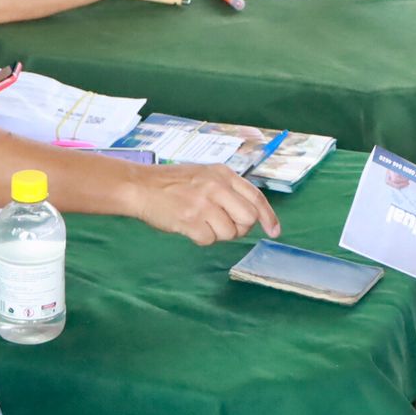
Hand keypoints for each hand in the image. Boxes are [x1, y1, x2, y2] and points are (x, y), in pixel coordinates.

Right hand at [133, 163, 280, 244]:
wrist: (141, 186)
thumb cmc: (173, 183)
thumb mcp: (205, 174)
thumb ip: (227, 189)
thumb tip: (252, 213)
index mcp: (223, 174)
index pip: (256, 197)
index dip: (269, 217)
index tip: (274, 231)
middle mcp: (216, 187)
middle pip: (248, 218)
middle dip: (240, 228)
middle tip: (225, 226)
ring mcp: (203, 204)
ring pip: (230, 233)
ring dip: (218, 234)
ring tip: (202, 223)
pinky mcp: (190, 220)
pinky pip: (209, 240)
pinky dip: (201, 239)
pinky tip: (190, 227)